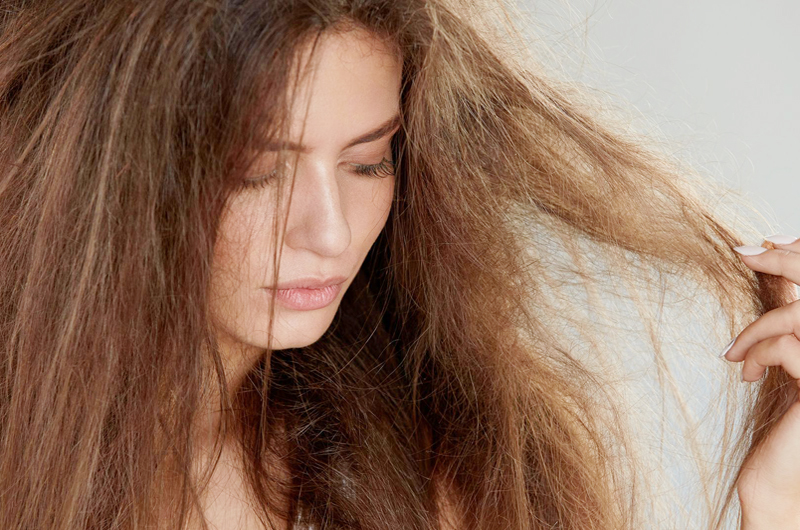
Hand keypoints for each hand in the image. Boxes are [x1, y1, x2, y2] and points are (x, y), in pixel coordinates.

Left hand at [722, 236, 799, 528]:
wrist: (778, 485)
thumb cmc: (783, 432)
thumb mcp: (788, 368)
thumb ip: (788, 328)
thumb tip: (767, 265)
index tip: (765, 243)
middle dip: (785, 261)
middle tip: (743, 250)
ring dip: (759, 327)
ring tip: (735, 353)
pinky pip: (792, 347)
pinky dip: (758, 350)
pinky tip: (743, 371)